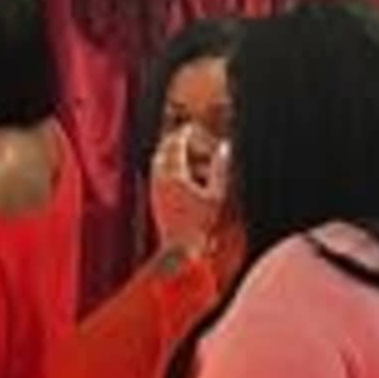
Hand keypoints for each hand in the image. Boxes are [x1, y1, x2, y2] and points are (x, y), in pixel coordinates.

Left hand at [147, 122, 225, 261]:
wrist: (181, 250)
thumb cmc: (201, 224)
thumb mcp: (217, 194)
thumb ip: (220, 168)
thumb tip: (224, 147)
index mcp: (174, 174)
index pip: (175, 145)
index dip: (183, 134)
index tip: (191, 128)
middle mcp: (160, 179)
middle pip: (162, 150)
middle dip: (173, 141)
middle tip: (186, 136)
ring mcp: (155, 189)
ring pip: (157, 162)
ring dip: (168, 153)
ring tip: (183, 152)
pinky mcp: (154, 198)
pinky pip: (156, 174)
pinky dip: (165, 166)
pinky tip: (178, 173)